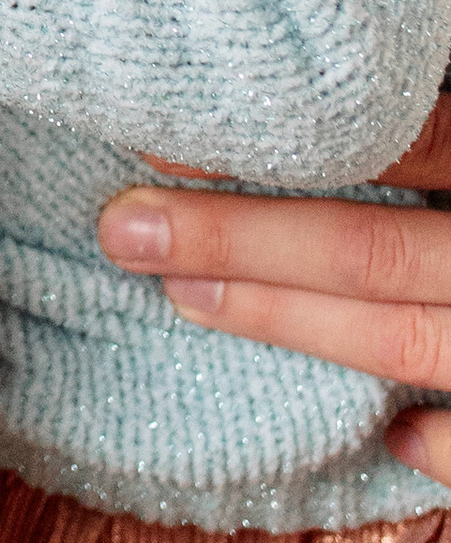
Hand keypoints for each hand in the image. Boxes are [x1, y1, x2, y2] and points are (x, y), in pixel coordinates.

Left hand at [99, 92, 450, 480]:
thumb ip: (428, 128)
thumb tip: (340, 96)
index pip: (389, 145)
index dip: (278, 143)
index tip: (163, 139)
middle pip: (367, 251)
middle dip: (238, 241)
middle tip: (125, 230)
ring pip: (404, 341)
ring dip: (291, 323)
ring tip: (185, 299)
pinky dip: (445, 446)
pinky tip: (396, 437)